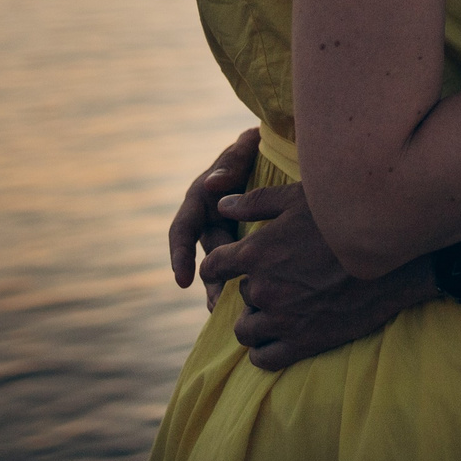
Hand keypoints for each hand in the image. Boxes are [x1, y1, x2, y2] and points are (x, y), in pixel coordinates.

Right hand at [168, 127, 261, 306]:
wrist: (279, 153)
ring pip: (222, 267)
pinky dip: (243, 285)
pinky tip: (251, 306)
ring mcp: (227, 233)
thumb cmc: (258, 147)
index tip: (182, 279)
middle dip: (211, 281)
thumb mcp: (246, 148)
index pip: (183, 230)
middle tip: (220, 304)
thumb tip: (214, 186)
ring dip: (224, 290)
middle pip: (206, 256)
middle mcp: (210, 220)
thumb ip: (232, 163)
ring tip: (232, 313)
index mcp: (201, 199)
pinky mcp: (243, 242)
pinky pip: (240, 267)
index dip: (181, 255)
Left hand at [197, 182, 435, 369]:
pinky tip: (280, 334)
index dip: (219, 264)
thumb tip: (221, 204)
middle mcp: (264, 288)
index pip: (215, 266)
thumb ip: (255, 202)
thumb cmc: (345, 220)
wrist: (394, 255)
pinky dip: (265, 349)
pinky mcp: (304, 343)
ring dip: (257, 319)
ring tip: (281, 307)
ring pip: (245, 330)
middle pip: (239, 296)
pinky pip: (263, 358)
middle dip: (254, 287)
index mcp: (257, 252)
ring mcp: (283, 319)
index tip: (229, 265)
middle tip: (282, 278)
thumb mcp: (300, 199)